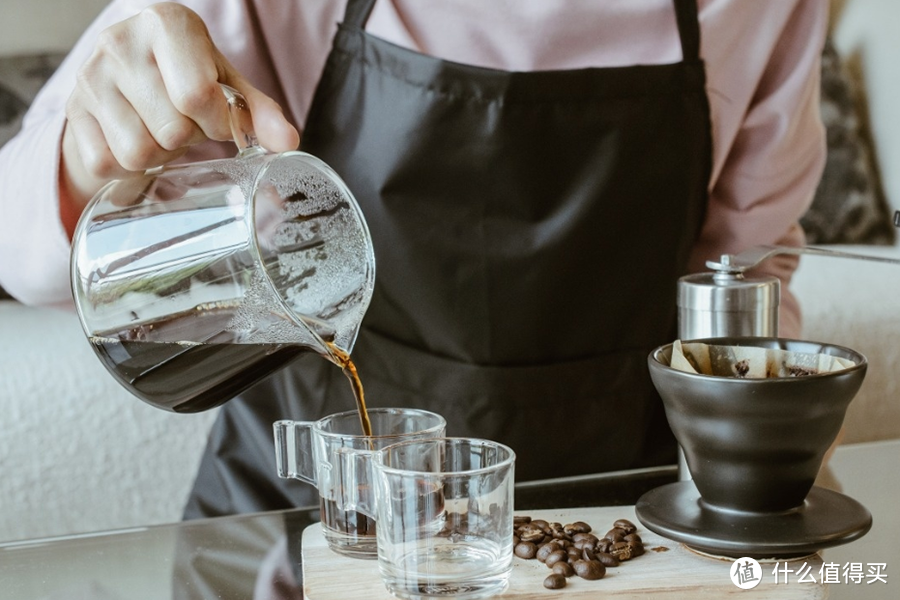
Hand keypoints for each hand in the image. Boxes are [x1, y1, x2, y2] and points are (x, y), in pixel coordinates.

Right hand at [61, 2, 298, 211]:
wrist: (125, 80)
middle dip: (187, 138)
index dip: (215, 122)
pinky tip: (134, 139)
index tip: (215, 118)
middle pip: (171, 129)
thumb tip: (287, 142)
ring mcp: (90, 75)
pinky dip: (128, 166)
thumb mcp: (227, 86)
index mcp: (167, 24)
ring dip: (158, 154)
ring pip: (139, 152)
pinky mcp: (73, 110)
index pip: (197, 95)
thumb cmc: (186, 80)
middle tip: (183, 123)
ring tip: (158, 130)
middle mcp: (121, 41)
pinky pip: (108, 163)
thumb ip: (260, 113)